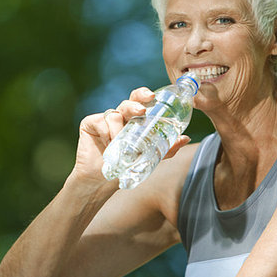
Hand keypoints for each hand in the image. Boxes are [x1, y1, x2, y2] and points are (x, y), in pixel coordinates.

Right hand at [71, 87, 189, 184]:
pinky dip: (107, 133)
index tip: (153, 96)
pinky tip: (108, 145)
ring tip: (121, 145)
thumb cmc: (125, 166)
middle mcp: (120, 116)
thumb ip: (166, 148)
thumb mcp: (149, 157)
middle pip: (128, 102)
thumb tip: (186, 138)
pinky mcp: (90, 123)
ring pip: (115, 114)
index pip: (139, 101)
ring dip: (120, 131)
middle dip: (135, 104)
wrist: (101, 181)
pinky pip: (101, 122)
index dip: (144, 95)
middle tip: (141, 111)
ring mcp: (104, 119)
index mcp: (133, 119)